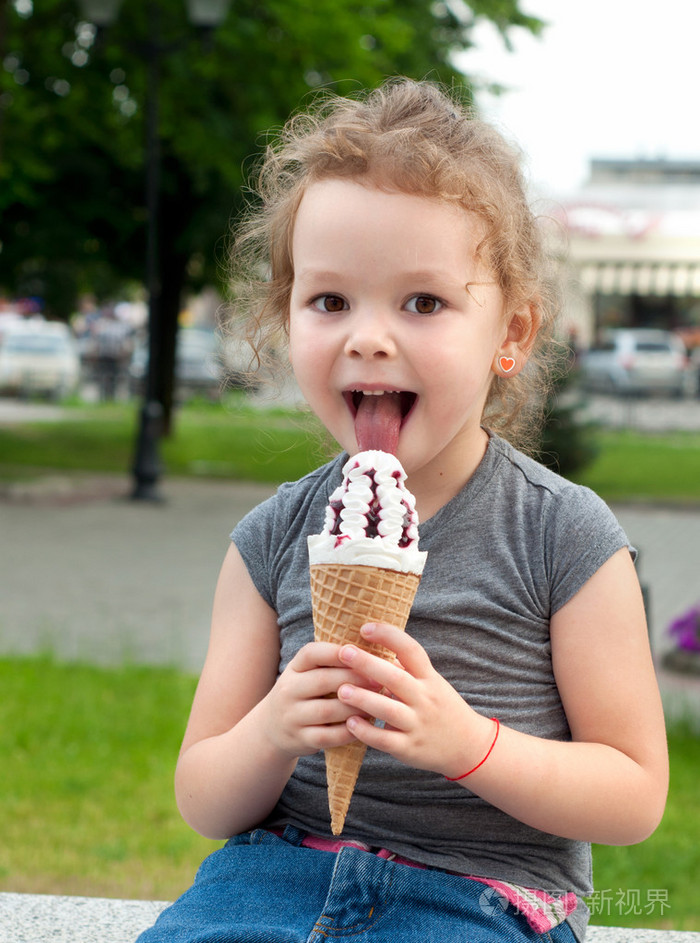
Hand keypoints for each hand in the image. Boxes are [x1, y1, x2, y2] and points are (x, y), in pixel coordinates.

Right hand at [259, 641, 379, 760]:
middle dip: (355, 679)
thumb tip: (371, 649)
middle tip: (380, 680)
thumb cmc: (304, 693)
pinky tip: (365, 725)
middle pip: (323, 680)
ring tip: (378, 703)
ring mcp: (292, 716)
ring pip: (328, 710)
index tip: (363, 653)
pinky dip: (349, 731)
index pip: (311, 653)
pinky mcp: (300, 739)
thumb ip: (331, 662)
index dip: (337, 652)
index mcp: (294, 668)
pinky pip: (328, 736)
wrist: (272, 727)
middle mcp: (288, 690)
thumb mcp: (307, 673)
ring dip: (356, 706)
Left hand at [336, 622, 493, 778]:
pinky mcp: (410, 748)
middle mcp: (425, 699)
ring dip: (363, 699)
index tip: (366, 628)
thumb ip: (405, 668)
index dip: (389, 636)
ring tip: (341, 690)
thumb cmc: (441, 707)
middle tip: (343, 652)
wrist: (468, 746)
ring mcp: (418, 724)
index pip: (411, 650)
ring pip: (389, 710)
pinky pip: (386, 740)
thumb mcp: (430, 682)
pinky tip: (350, 723)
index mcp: (429, 678)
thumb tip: (372, 645)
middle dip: (368, 664)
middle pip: (396, 678)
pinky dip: (367, 732)